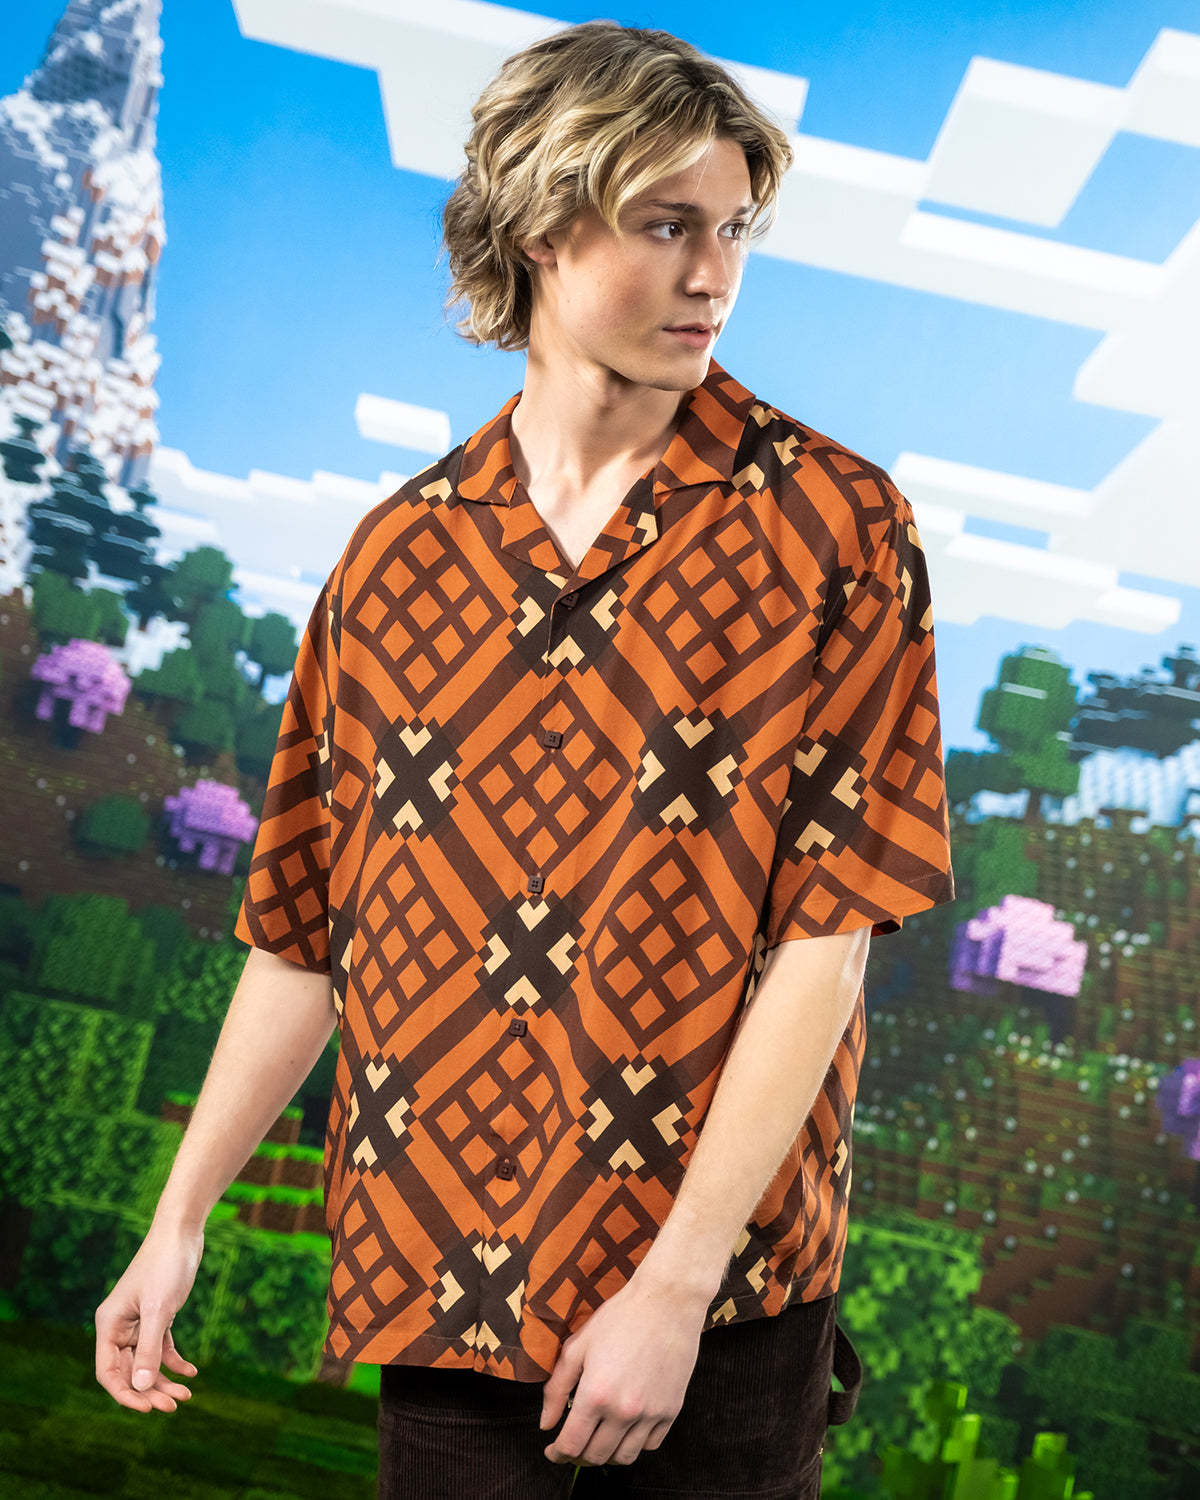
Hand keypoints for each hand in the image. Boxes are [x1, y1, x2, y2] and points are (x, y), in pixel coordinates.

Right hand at [94, 1221, 204, 1412]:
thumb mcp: (159, 1310)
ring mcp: (138, 1322)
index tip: (149, 1408)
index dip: (125, 1394)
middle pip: (129, 1371)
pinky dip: (174, 1361)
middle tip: (174, 1404)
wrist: (182, 1231)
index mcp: (109, 1325)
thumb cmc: (166, 1265)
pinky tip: (191, 1371)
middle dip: (149, 1390)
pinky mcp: (158, 1315)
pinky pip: (161, 1348)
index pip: (108, 1373)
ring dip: (163, 1380)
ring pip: (146, 1362)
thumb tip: (140, 1387)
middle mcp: (119, 1326)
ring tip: (186, 1395)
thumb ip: (148, 1349)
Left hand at [539, 1273, 709, 1467]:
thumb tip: (545, 1424)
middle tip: (572, 1443)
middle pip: (596, 1456)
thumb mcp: (578, 1346)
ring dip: (606, 1454)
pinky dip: (634, 1444)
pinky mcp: (671, 1410)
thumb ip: (557, 1388)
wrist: (667, 1302)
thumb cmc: (620, 1318)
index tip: (552, 1451)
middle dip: (578, 1455)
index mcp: (596, 1394)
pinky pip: (650, 1445)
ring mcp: (651, 1413)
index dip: (557, 1453)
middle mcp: (624, 1411)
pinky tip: (625, 1428)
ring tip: (598, 1439)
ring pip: (624, 1457)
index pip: (571, 1444)